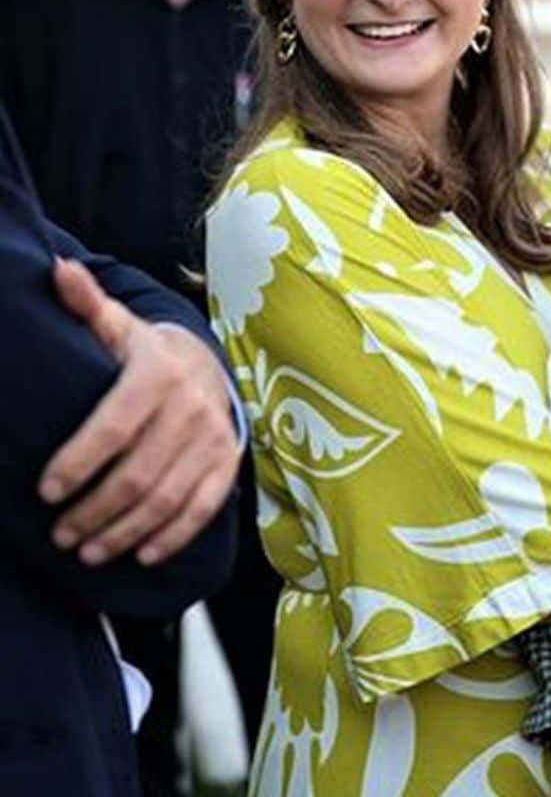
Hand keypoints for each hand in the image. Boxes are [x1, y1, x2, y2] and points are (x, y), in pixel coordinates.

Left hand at [38, 259, 240, 565]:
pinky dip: (171, 537)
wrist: (208, 366)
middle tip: (60, 534)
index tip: (46, 492)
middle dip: (93, 512)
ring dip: (123, 532)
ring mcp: (214, 438)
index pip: (114, 427)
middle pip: (137, 474)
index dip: (78, 463)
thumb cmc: (148, 354)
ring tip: (86, 551)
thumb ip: (87, 306)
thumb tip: (57, 271)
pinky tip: (139, 554)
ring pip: (166, 498)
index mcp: (159, 374)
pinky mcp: (227, 463)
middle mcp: (192, 407)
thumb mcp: (118, 328)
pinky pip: (202, 509)